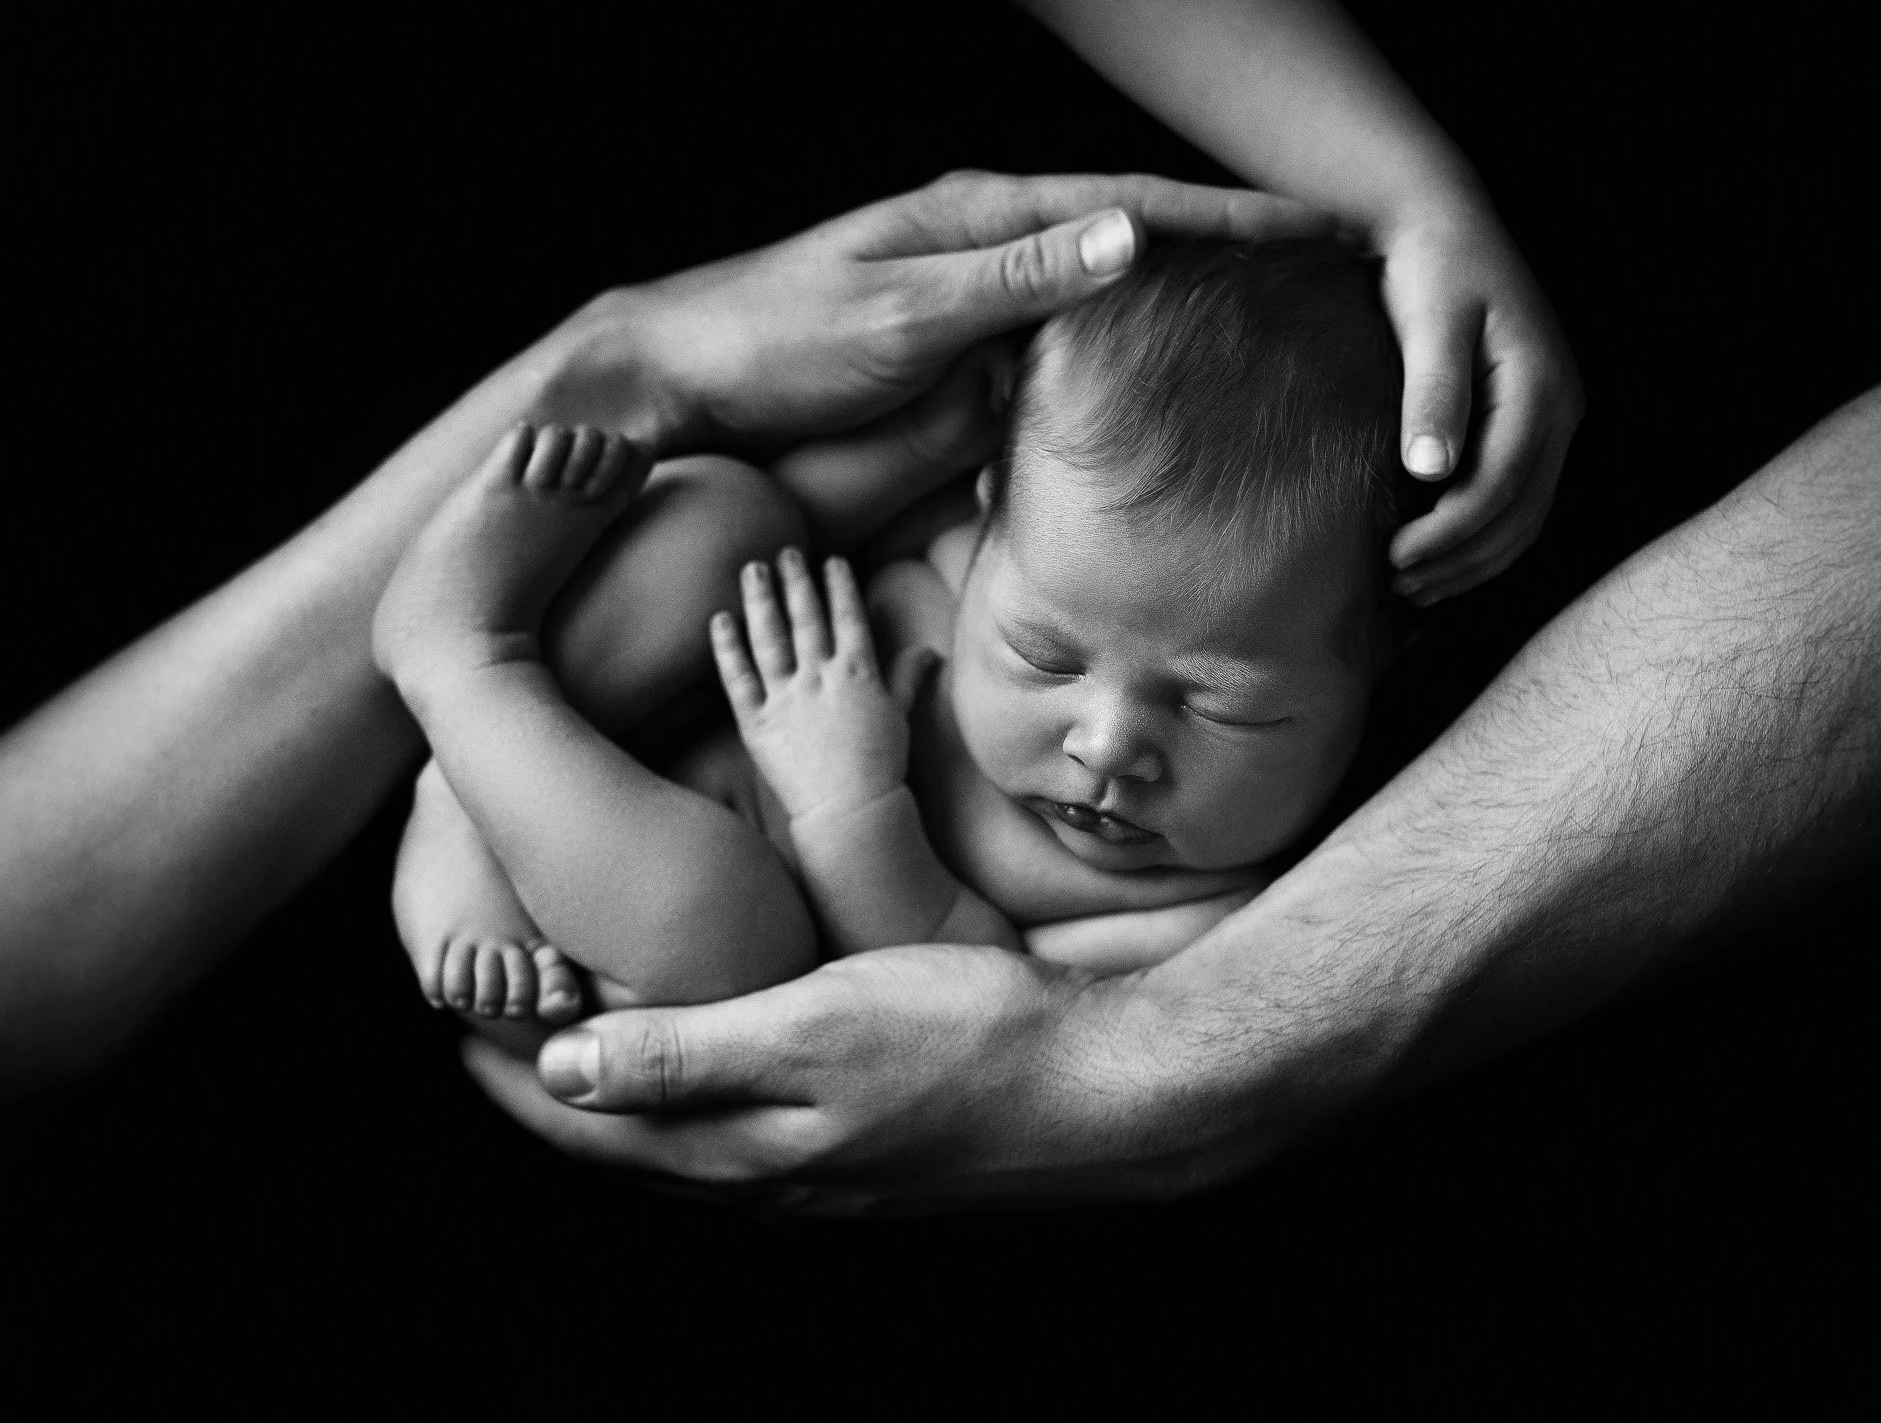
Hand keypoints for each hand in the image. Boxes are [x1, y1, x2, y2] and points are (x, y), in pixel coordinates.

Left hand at [460, 944, 1266, 1214]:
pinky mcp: (865, 1147)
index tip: (456, 1024)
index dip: (514, 1078)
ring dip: (622, 1097)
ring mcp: (821, 1169)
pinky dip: (696, 1094)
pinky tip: (717, 1060)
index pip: (590, 1123)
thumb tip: (563, 1069)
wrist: (1106, 1092)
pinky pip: (745, 1131)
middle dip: (552, 1093)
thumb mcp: (818, 1030)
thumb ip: (690, 1053)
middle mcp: (771, 1175)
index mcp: (744, 1151)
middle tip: (496, 1029)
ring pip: (685, 1141)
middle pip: (628, 1141)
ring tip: (583, 1040)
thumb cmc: (969, 1043)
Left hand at [532, 170, 1331, 452]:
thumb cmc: (773, 337)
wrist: (681, 380)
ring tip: (1279, 328)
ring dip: (1190, 310)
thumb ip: (1012, 280)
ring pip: (1108, 302)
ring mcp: (980, 306)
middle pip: (1138, 243)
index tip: (1323, 227)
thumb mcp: (897, 309)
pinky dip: (1125, 363)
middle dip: (1235, 252)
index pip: (1134, 206)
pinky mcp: (961, 361)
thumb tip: (1130, 238)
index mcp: (983, 218)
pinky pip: (1064, 357)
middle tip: (1333, 273)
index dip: (1233, 217)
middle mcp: (991, 252)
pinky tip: (1165, 387)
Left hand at [711, 550, 907, 820]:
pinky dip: (726, 648)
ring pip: (768, 638)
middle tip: (786, 551)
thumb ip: (908, 677)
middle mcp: (819, 678)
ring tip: (752, 569)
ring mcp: (785, 698)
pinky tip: (719, 620)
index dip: (839, 586)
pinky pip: (737, 678)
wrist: (851, 811)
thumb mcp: (900, 715)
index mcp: (857, 674)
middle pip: (805, 619)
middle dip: (796, 581)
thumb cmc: (882, 765)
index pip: (847, 618)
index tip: (831, 559)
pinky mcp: (756, 722)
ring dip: (760, 600)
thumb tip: (928, 650)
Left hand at [1379, 194, 1585, 603]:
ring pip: (1523, 517)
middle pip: (1521, 514)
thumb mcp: (1428, 322)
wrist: (1441, 221)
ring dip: (1471, 561)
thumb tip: (1429, 473)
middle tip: (1397, 590)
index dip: (1451, 534)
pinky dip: (1478, 538)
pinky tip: (1433, 559)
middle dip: (1462, 561)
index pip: (1502, 484)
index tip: (1395, 560)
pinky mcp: (1528, 425)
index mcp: (1541, 385)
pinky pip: (1514, 500)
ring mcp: (1551, 420)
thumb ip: (1432, 394)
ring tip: (1410, 590)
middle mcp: (1560, 409)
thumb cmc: (1430, 265)